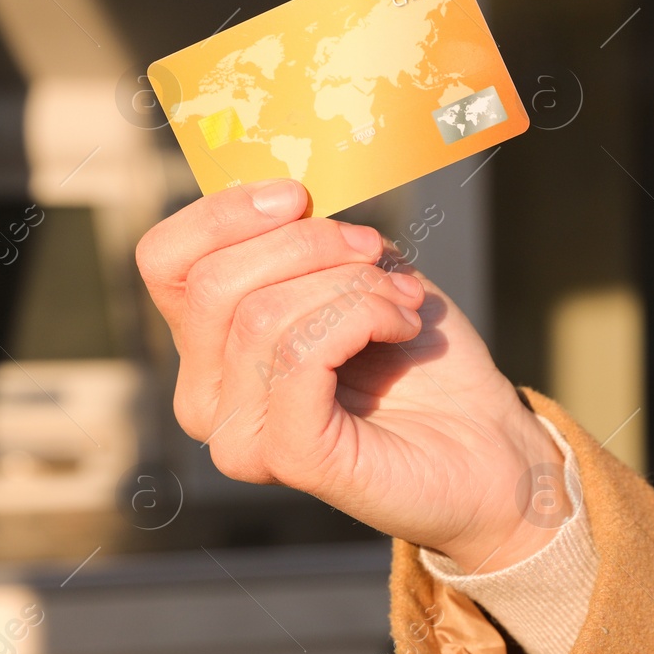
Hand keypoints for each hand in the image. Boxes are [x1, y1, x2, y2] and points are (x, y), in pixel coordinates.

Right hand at [136, 180, 565, 572]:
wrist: (488, 445)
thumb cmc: (419, 361)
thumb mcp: (354, 271)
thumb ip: (301, 238)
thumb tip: (281, 195)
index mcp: (206, 350)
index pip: (164, 261)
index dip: (223, 212)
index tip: (300, 195)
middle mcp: (205, 400)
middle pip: (210, 282)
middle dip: (306, 244)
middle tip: (375, 252)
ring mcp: (242, 437)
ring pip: (258, 314)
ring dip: (349, 283)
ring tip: (402, 300)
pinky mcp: (291, 458)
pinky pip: (301, 353)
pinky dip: (362, 316)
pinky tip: (402, 325)